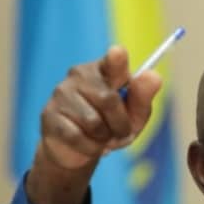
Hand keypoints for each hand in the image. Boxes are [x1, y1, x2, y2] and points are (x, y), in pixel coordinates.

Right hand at [39, 45, 161, 169]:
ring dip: (105, 138)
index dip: (116, 60)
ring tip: (101, 138)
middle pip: (109, 100)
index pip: (112, 61)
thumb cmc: (111, 125)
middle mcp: (80, 75)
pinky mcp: (49, 115)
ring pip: (94, 122)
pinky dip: (90, 148)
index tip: (118, 53)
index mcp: (105, 69)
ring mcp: (62, 93)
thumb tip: (154, 76)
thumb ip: (143, 97)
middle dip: (121, 124)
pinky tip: (87, 144)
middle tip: (120, 132)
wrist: (80, 150)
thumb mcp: (133, 115)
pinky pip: (78, 137)